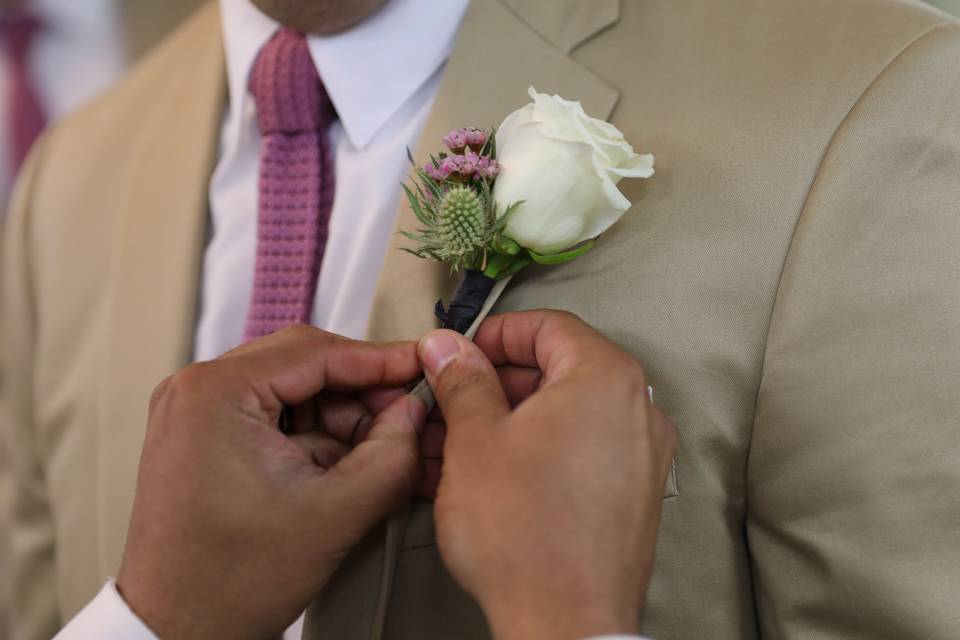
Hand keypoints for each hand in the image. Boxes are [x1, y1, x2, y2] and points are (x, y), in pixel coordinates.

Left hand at [117, 326, 425, 639]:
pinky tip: (345, 462)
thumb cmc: (228, 583)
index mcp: (215, 393)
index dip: (381, 359)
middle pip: (304, 363)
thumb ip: (391, 453)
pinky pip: (275, 414)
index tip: (423, 365)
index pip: (317, 351)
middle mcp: (196, 391)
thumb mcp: (335, 513)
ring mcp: (197, 412)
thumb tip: (415, 411)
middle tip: (408, 413)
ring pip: (293, 388)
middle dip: (362, 390)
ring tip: (378, 450)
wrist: (179, 632)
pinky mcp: (205, 436)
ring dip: (341, 414)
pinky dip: (316, 433)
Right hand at [419, 311, 676, 639]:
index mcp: (605, 378)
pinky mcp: (635, 496)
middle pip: (560, 369)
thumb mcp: (475, 440)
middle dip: (498, 383)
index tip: (459, 355)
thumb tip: (449, 347)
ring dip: (514, 420)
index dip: (496, 335)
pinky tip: (497, 475)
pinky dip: (541, 450)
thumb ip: (463, 381)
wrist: (565, 623)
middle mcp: (639, 408)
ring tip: (461, 445)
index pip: (549, 326)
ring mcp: (643, 455)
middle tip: (452, 403)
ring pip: (568, 414)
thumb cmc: (522, 530)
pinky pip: (584, 451)